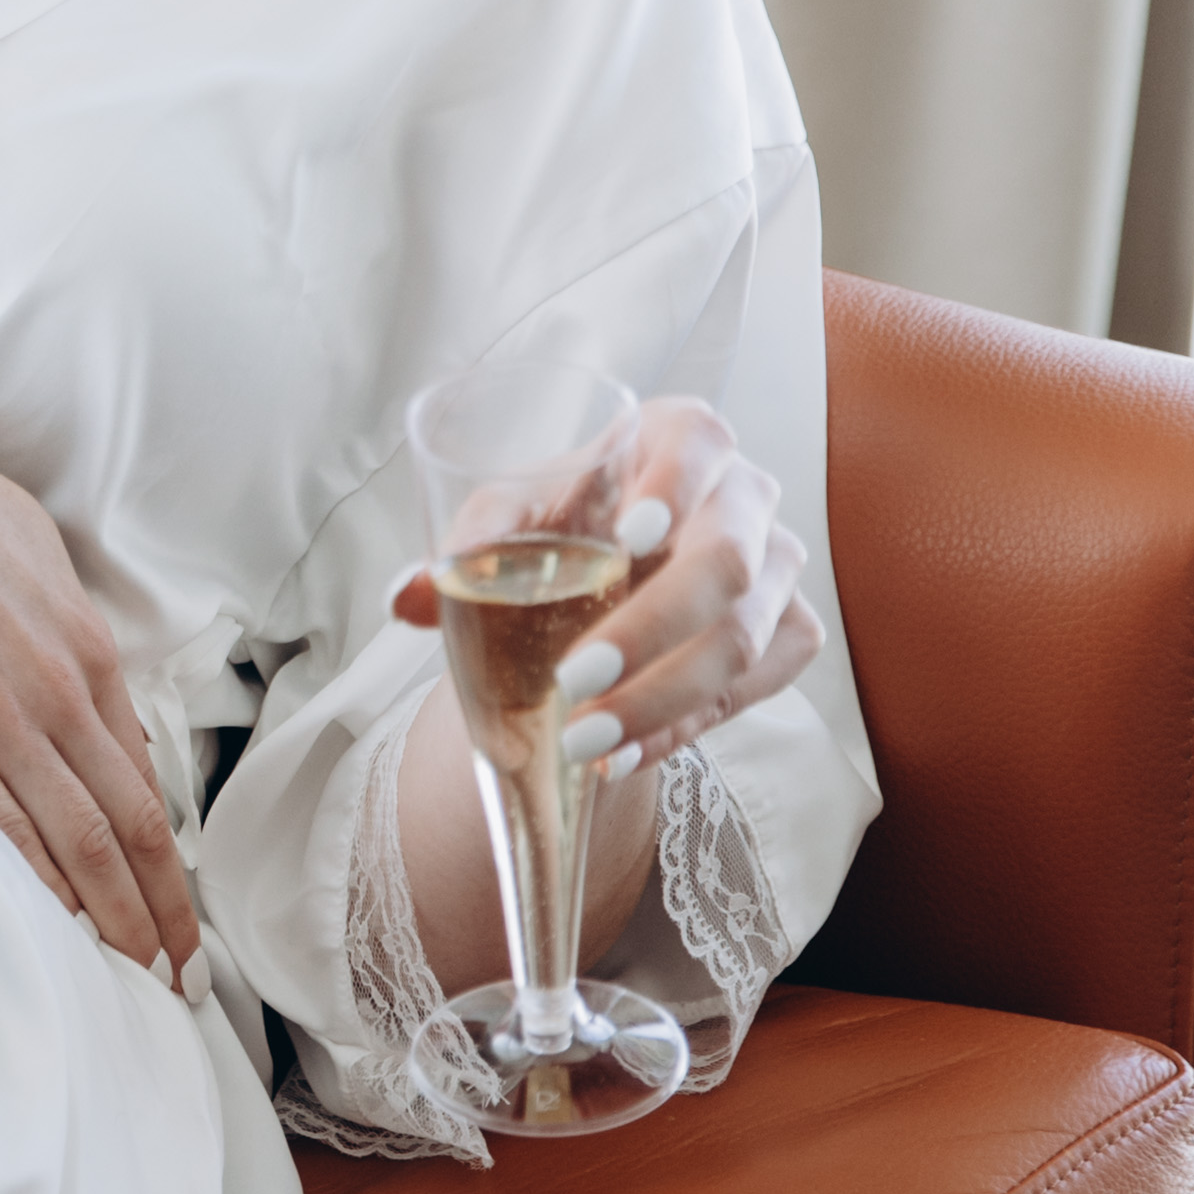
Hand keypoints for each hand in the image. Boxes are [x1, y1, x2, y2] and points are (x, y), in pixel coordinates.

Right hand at [0, 376, 202, 979]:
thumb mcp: (22, 544)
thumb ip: (56, 611)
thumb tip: (77, 653)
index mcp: (81, 647)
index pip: (141, 777)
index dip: (168, 856)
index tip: (179, 911)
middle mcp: (56, 690)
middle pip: (128, 825)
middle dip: (163, 910)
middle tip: (179, 979)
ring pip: (77, 843)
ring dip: (114, 921)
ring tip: (131, 980)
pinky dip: (33, 892)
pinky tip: (50, 935)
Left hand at [391, 393, 821, 775]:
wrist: (596, 595)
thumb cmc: (557, 535)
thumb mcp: (505, 527)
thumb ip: (463, 549)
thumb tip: (405, 598)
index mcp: (679, 439)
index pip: (700, 441)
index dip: (675, 486)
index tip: (628, 536)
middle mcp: (743, 495)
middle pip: (728, 560)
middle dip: (651, 629)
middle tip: (573, 680)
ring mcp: (775, 566)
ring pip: (744, 638)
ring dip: (661, 697)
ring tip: (582, 739)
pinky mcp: (787, 632)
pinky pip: (755, 688)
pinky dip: (684, 728)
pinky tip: (621, 755)